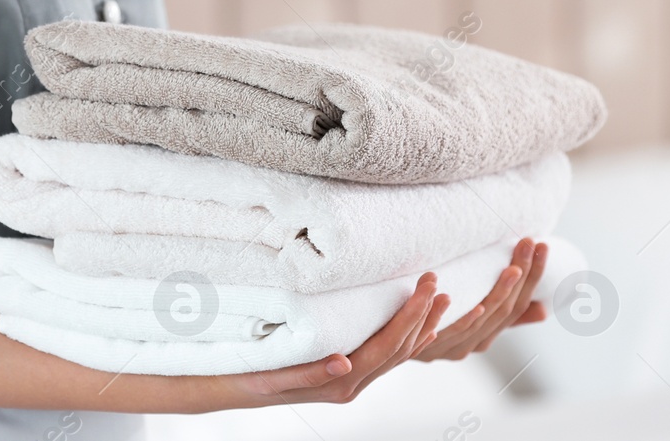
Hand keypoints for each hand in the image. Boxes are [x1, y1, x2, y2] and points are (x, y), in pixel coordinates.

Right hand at [213, 272, 451, 406]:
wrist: (229, 390)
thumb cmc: (247, 377)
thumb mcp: (271, 376)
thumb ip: (309, 373)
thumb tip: (344, 362)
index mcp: (338, 384)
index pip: (386, 346)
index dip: (411, 316)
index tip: (426, 286)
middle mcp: (349, 385)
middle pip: (399, 349)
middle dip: (423, 314)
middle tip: (436, 280)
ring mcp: (349, 382)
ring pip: (398, 354)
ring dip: (421, 325)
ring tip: (440, 297)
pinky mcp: (345, 375)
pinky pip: (385, 358)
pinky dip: (408, 341)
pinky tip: (423, 329)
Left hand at [413, 238, 547, 360]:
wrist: (382, 350)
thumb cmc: (426, 326)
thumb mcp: (468, 319)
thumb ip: (500, 315)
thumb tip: (543, 310)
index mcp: (484, 337)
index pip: (518, 306)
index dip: (533, 277)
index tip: (542, 246)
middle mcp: (471, 345)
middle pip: (504, 310)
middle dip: (521, 277)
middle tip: (529, 243)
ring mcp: (448, 347)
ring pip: (483, 320)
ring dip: (499, 293)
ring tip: (512, 268)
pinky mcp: (424, 347)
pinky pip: (449, 333)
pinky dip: (466, 319)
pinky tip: (478, 304)